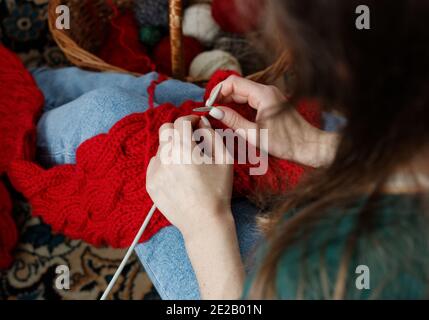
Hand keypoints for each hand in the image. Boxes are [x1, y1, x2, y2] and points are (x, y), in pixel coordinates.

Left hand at [146, 115, 233, 237]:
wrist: (204, 222)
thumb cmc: (218, 191)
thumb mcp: (224, 159)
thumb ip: (213, 135)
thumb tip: (202, 123)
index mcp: (184, 149)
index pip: (181, 121)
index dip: (191, 119)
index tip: (197, 123)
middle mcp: (165, 157)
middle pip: (166, 130)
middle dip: (179, 130)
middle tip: (192, 140)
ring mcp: (154, 171)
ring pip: (161, 148)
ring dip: (173, 148)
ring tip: (187, 163)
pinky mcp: (150, 184)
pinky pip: (155, 164)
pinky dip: (165, 164)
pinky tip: (179, 175)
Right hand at [208, 76, 337, 167]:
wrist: (308, 145)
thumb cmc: (285, 142)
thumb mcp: (255, 134)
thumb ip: (233, 121)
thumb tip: (214, 111)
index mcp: (263, 94)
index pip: (233, 82)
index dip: (218, 92)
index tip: (209, 106)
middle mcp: (267, 90)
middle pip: (237, 86)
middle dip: (221, 97)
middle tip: (210, 112)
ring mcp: (270, 96)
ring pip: (243, 92)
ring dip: (229, 101)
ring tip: (218, 114)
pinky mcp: (271, 103)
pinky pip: (250, 99)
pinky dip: (238, 105)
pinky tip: (231, 115)